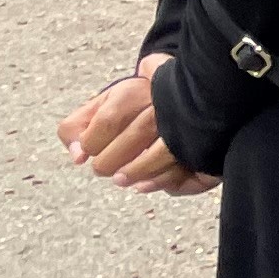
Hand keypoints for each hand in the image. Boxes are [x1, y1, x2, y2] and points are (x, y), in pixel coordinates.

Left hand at [65, 55, 211, 191]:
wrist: (184, 94)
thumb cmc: (137, 105)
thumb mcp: (103, 105)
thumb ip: (78, 126)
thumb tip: (77, 156)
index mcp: (134, 91)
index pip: (108, 121)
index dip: (91, 143)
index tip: (87, 152)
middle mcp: (163, 104)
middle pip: (136, 134)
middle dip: (111, 160)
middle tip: (104, 168)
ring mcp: (185, 124)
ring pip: (164, 151)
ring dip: (136, 171)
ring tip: (122, 179)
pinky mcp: (201, 145)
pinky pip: (185, 166)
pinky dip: (163, 180)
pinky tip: (144, 185)